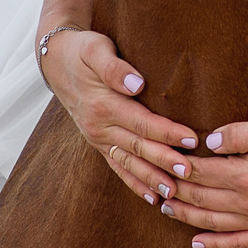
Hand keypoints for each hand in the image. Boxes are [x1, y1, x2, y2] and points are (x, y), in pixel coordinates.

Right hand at [39, 28, 200, 209]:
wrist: (56, 62)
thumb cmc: (82, 51)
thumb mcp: (96, 49)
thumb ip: (114, 67)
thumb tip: (136, 84)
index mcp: (103, 105)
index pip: (141, 122)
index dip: (167, 132)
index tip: (191, 139)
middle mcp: (99, 127)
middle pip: (138, 147)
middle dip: (164, 161)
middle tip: (189, 172)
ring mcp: (98, 139)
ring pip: (129, 163)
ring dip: (151, 179)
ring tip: (174, 193)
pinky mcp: (99, 144)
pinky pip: (118, 167)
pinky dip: (135, 183)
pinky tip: (153, 198)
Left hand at [160, 115, 247, 247]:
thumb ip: (242, 133)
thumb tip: (208, 141)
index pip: (201, 173)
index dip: (177, 168)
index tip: (159, 160)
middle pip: (201, 199)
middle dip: (174, 192)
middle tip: (153, 184)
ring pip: (213, 223)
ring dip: (185, 217)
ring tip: (165, 208)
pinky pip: (238, 244)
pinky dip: (214, 245)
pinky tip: (196, 243)